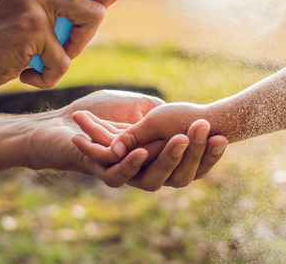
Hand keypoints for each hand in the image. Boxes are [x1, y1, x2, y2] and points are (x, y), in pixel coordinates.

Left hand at [26, 90, 227, 190]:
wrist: (62, 122)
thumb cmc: (100, 112)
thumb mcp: (141, 107)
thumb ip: (163, 115)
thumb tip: (194, 117)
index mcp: (159, 158)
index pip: (192, 163)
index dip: (208, 153)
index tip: (223, 136)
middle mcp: (145, 172)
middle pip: (178, 173)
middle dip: (193, 152)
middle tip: (204, 129)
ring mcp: (125, 175)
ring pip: (152, 177)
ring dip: (167, 157)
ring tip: (180, 139)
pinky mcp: (101, 173)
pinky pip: (120, 176)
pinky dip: (131, 164)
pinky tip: (140, 152)